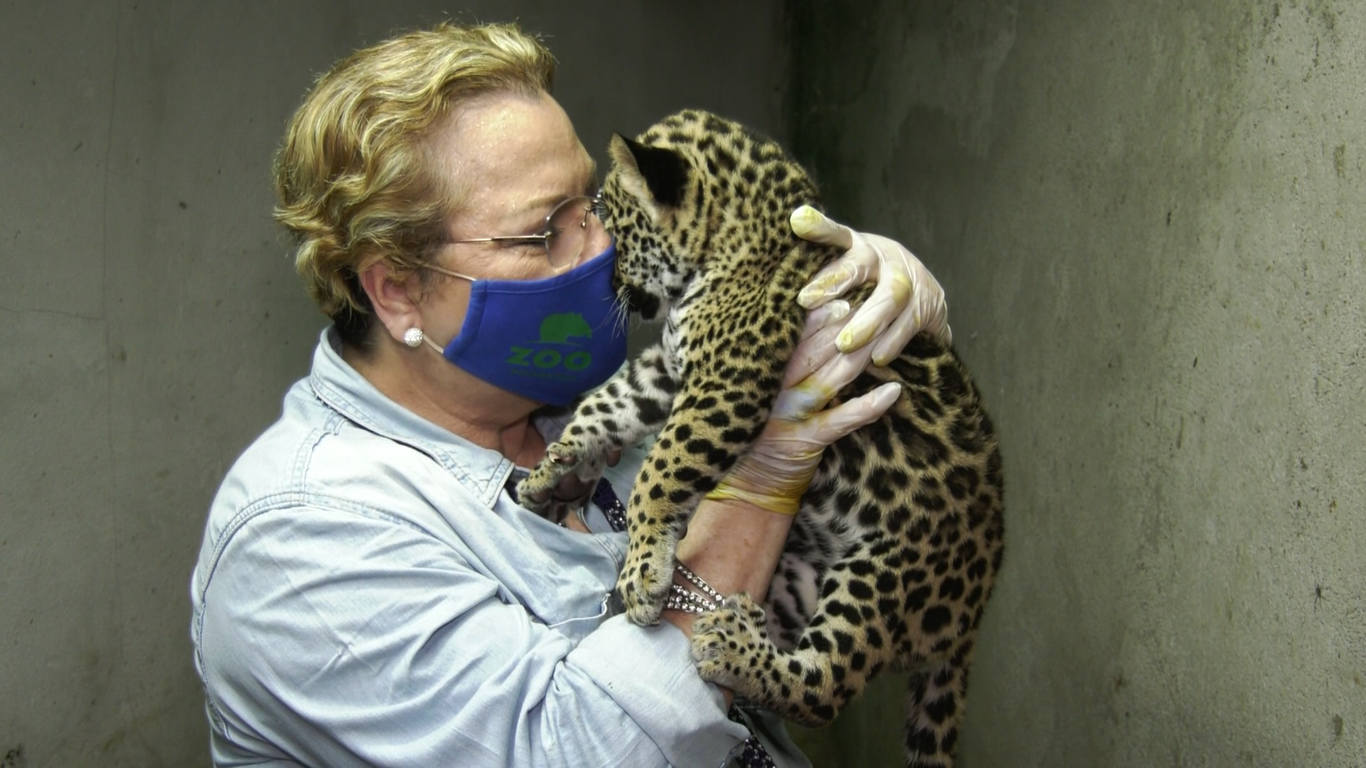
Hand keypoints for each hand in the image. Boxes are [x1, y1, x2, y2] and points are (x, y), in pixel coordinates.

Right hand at [705, 302, 900, 513]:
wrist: (747, 484)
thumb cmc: (756, 429)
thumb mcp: (755, 391)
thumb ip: (774, 362)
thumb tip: (806, 324)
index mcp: (759, 371)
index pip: (790, 334)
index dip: (815, 313)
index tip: (840, 293)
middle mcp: (773, 388)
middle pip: (814, 350)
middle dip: (844, 327)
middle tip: (871, 304)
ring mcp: (790, 414)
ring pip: (831, 377)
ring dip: (862, 356)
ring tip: (888, 335)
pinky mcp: (806, 440)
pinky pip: (842, 420)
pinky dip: (868, 406)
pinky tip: (894, 392)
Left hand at [791, 206, 951, 364]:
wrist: (924, 296)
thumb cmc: (869, 287)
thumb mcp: (847, 274)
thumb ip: (821, 278)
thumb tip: (783, 301)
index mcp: (857, 247)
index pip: (836, 233)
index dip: (818, 227)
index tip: (797, 221)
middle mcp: (882, 258)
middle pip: (859, 265)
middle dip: (833, 280)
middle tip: (805, 299)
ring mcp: (908, 280)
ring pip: (889, 298)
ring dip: (866, 322)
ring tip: (844, 343)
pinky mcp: (928, 306)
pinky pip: (909, 324)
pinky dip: (892, 342)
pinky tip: (877, 358)